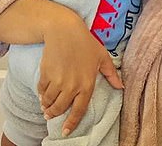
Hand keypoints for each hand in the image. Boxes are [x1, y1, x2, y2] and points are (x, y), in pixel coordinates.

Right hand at [38, 11, 122, 136]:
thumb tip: (121, 86)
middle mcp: (71, 86)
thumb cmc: (85, 41)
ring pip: (49, 101)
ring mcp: (57, 81)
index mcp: (87, 85)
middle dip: (54, 114)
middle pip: (60, 108)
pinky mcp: (46, 74)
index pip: (79, 111)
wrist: (64, 30)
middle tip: (50, 116)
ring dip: (46, 106)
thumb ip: (111, 74)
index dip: (71, 123)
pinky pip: (41, 89)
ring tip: (45, 106)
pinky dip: (41, 93)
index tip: (65, 131)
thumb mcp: (102, 56)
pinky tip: (42, 93)